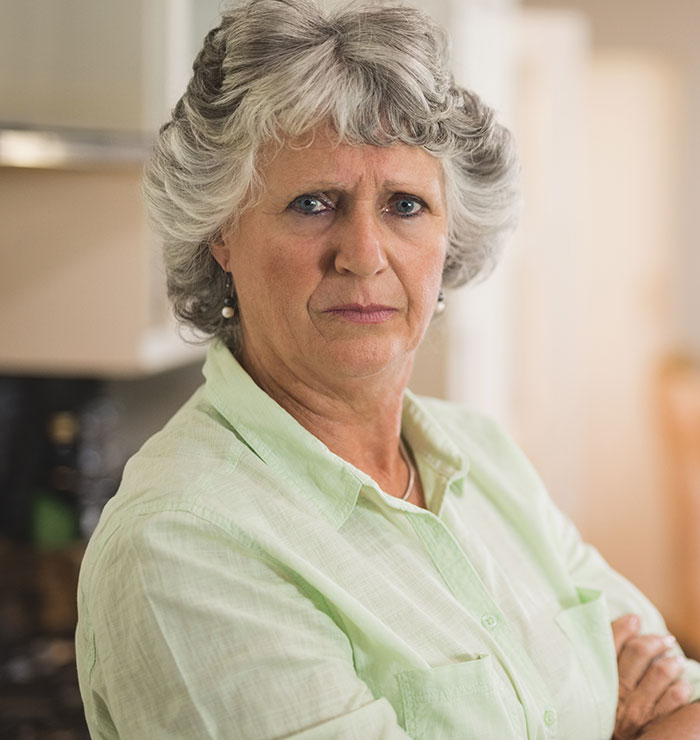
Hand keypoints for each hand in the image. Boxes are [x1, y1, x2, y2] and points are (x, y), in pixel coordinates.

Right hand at [612, 614, 691, 739]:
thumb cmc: (605, 715)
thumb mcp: (598, 689)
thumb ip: (606, 660)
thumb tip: (629, 622)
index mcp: (600, 680)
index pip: (610, 644)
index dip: (624, 628)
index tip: (635, 619)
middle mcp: (618, 692)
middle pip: (638, 653)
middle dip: (654, 641)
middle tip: (665, 640)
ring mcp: (637, 709)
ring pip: (659, 673)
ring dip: (671, 663)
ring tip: (676, 660)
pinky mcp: (654, 724)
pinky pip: (673, 700)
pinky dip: (680, 688)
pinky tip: (681, 685)